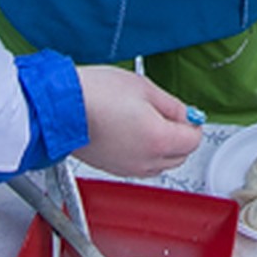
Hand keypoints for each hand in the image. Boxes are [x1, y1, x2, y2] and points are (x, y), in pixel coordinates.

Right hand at [73, 66, 202, 177]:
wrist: (63, 108)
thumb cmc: (97, 94)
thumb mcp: (143, 87)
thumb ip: (171, 105)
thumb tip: (187, 115)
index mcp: (159, 140)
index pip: (193, 140)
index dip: (192, 123)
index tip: (186, 112)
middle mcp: (146, 161)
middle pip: (179, 156)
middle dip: (179, 136)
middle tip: (168, 114)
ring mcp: (128, 168)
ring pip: (160, 164)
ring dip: (162, 147)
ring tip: (146, 119)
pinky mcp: (112, 169)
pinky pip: (139, 165)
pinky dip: (143, 152)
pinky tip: (130, 131)